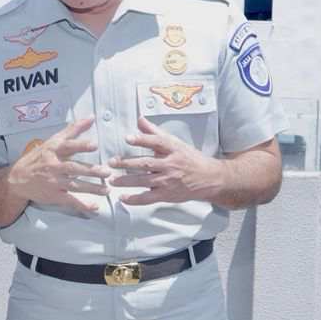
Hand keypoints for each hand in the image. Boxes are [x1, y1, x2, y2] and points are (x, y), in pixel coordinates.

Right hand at [8, 117, 111, 215]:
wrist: (18, 179)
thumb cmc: (38, 157)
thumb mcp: (52, 141)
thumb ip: (73, 130)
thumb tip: (91, 117)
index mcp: (53, 151)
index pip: (68, 147)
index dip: (80, 146)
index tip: (94, 145)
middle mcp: (53, 166)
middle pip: (73, 168)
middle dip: (90, 171)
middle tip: (106, 172)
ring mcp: (53, 182)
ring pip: (75, 185)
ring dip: (91, 188)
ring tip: (106, 189)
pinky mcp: (54, 195)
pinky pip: (70, 200)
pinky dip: (83, 205)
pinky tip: (95, 206)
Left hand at [108, 117, 223, 204]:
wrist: (209, 178)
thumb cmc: (190, 158)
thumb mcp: (175, 142)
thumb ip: (154, 132)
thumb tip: (139, 120)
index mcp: (172, 149)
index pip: (156, 142)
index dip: (142, 139)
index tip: (128, 138)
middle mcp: (170, 164)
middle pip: (146, 163)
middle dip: (127, 163)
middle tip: (111, 162)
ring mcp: (168, 181)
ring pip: (144, 181)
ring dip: (126, 181)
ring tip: (112, 179)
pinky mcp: (167, 195)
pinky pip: (148, 198)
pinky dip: (135, 199)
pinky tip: (123, 198)